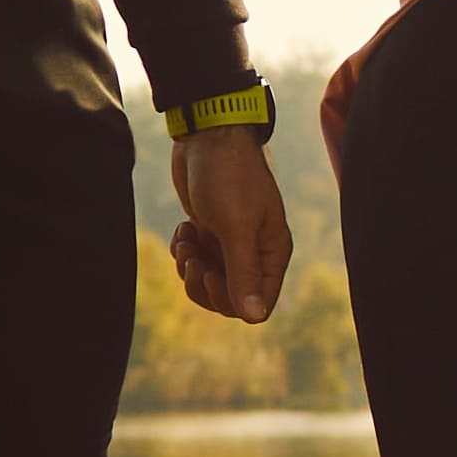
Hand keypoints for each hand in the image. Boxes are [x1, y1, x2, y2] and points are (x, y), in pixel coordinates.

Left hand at [170, 124, 292, 325]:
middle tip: (192, 259)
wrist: (207, 137)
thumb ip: (244, 273)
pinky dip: (184, 251)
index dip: (229, 300)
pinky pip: (196, 262)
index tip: (210, 273)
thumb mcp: (235, 227)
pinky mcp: (210, 232)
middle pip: (230, 299)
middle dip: (204, 284)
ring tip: (185, 241)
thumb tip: (254, 319)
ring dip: (191, 267)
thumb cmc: (228, 176)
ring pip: (209, 282)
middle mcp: (256, 252)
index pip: (258, 305)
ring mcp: (231, 243)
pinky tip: (184, 228)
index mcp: (272, 253)